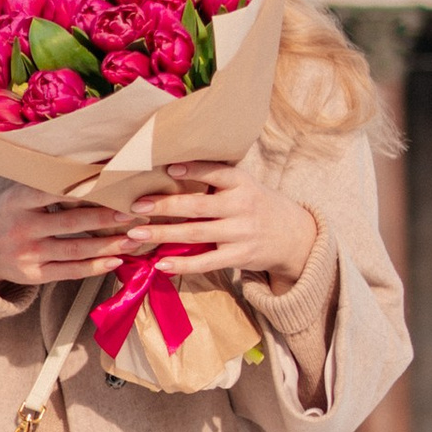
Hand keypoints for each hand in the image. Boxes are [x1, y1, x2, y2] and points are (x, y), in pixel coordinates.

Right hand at [0, 187, 130, 287]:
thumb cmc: (6, 215)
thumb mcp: (15, 195)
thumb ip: (44, 187)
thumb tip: (88, 172)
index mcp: (18, 202)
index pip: (51, 192)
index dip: (81, 190)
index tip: (109, 185)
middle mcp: (23, 228)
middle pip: (71, 223)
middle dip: (105, 218)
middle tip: (132, 212)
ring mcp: (28, 254)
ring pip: (76, 249)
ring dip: (108, 245)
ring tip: (133, 238)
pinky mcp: (34, 275)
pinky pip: (70, 272)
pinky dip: (95, 267)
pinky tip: (115, 260)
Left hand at [113, 152, 316, 288]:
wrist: (295, 236)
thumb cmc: (258, 205)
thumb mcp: (246, 186)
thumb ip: (217, 181)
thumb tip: (169, 171)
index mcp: (242, 183)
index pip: (216, 172)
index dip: (193, 169)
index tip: (168, 168)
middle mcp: (242, 206)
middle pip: (198, 206)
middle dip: (165, 206)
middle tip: (136, 206)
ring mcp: (241, 233)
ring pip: (196, 234)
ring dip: (163, 234)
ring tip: (136, 233)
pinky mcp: (240, 256)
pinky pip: (207, 262)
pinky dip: (182, 264)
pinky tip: (161, 264)